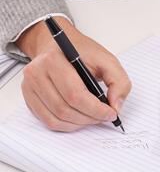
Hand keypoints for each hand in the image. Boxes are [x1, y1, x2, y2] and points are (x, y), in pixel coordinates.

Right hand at [16, 17, 131, 131]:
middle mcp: (36, 73)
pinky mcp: (29, 98)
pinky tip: (80, 118)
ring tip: (94, 117)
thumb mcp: (107, 60)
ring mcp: (29, 87)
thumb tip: (115, 106)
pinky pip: (48, 121)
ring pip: (56, 118)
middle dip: (89, 118)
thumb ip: (119, 82)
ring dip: (80, 124)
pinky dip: (68, 125)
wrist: (59, 45)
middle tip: (104, 117)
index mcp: (54, 60)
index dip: (95, 109)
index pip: (75, 94)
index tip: (111, 113)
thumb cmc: (82, 53)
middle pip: (64, 109)